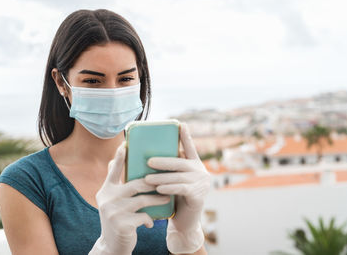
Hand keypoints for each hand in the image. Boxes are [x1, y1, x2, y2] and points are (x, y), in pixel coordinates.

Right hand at [88, 142, 170, 254]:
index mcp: (106, 190)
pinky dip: (150, 219)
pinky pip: (143, 216)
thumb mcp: (114, 201)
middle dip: (153, 182)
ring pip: (142, 200)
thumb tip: (121, 162)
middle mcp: (107, 198)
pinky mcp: (122, 224)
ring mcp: (113, 212)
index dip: (119, 157)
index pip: (113, 170)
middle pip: (135, 184)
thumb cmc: (119, 218)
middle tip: (166, 180)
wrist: (112, 245)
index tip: (126, 144)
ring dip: (157, 199)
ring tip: (166, 198)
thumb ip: (119, 185)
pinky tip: (152, 223)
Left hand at [145, 123, 210, 253]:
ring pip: (179, 177)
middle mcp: (201, 171)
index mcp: (194, 165)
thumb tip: (144, 157)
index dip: (185, 136)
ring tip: (147, 179)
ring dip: (162, 177)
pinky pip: (182, 189)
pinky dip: (169, 188)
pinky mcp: (199, 196)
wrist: (184, 222)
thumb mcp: (171, 181)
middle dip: (164, 161)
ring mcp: (202, 184)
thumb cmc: (174, 199)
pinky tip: (159, 190)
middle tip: (148, 161)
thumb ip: (165, 170)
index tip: (181, 124)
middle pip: (181, 162)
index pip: (190, 148)